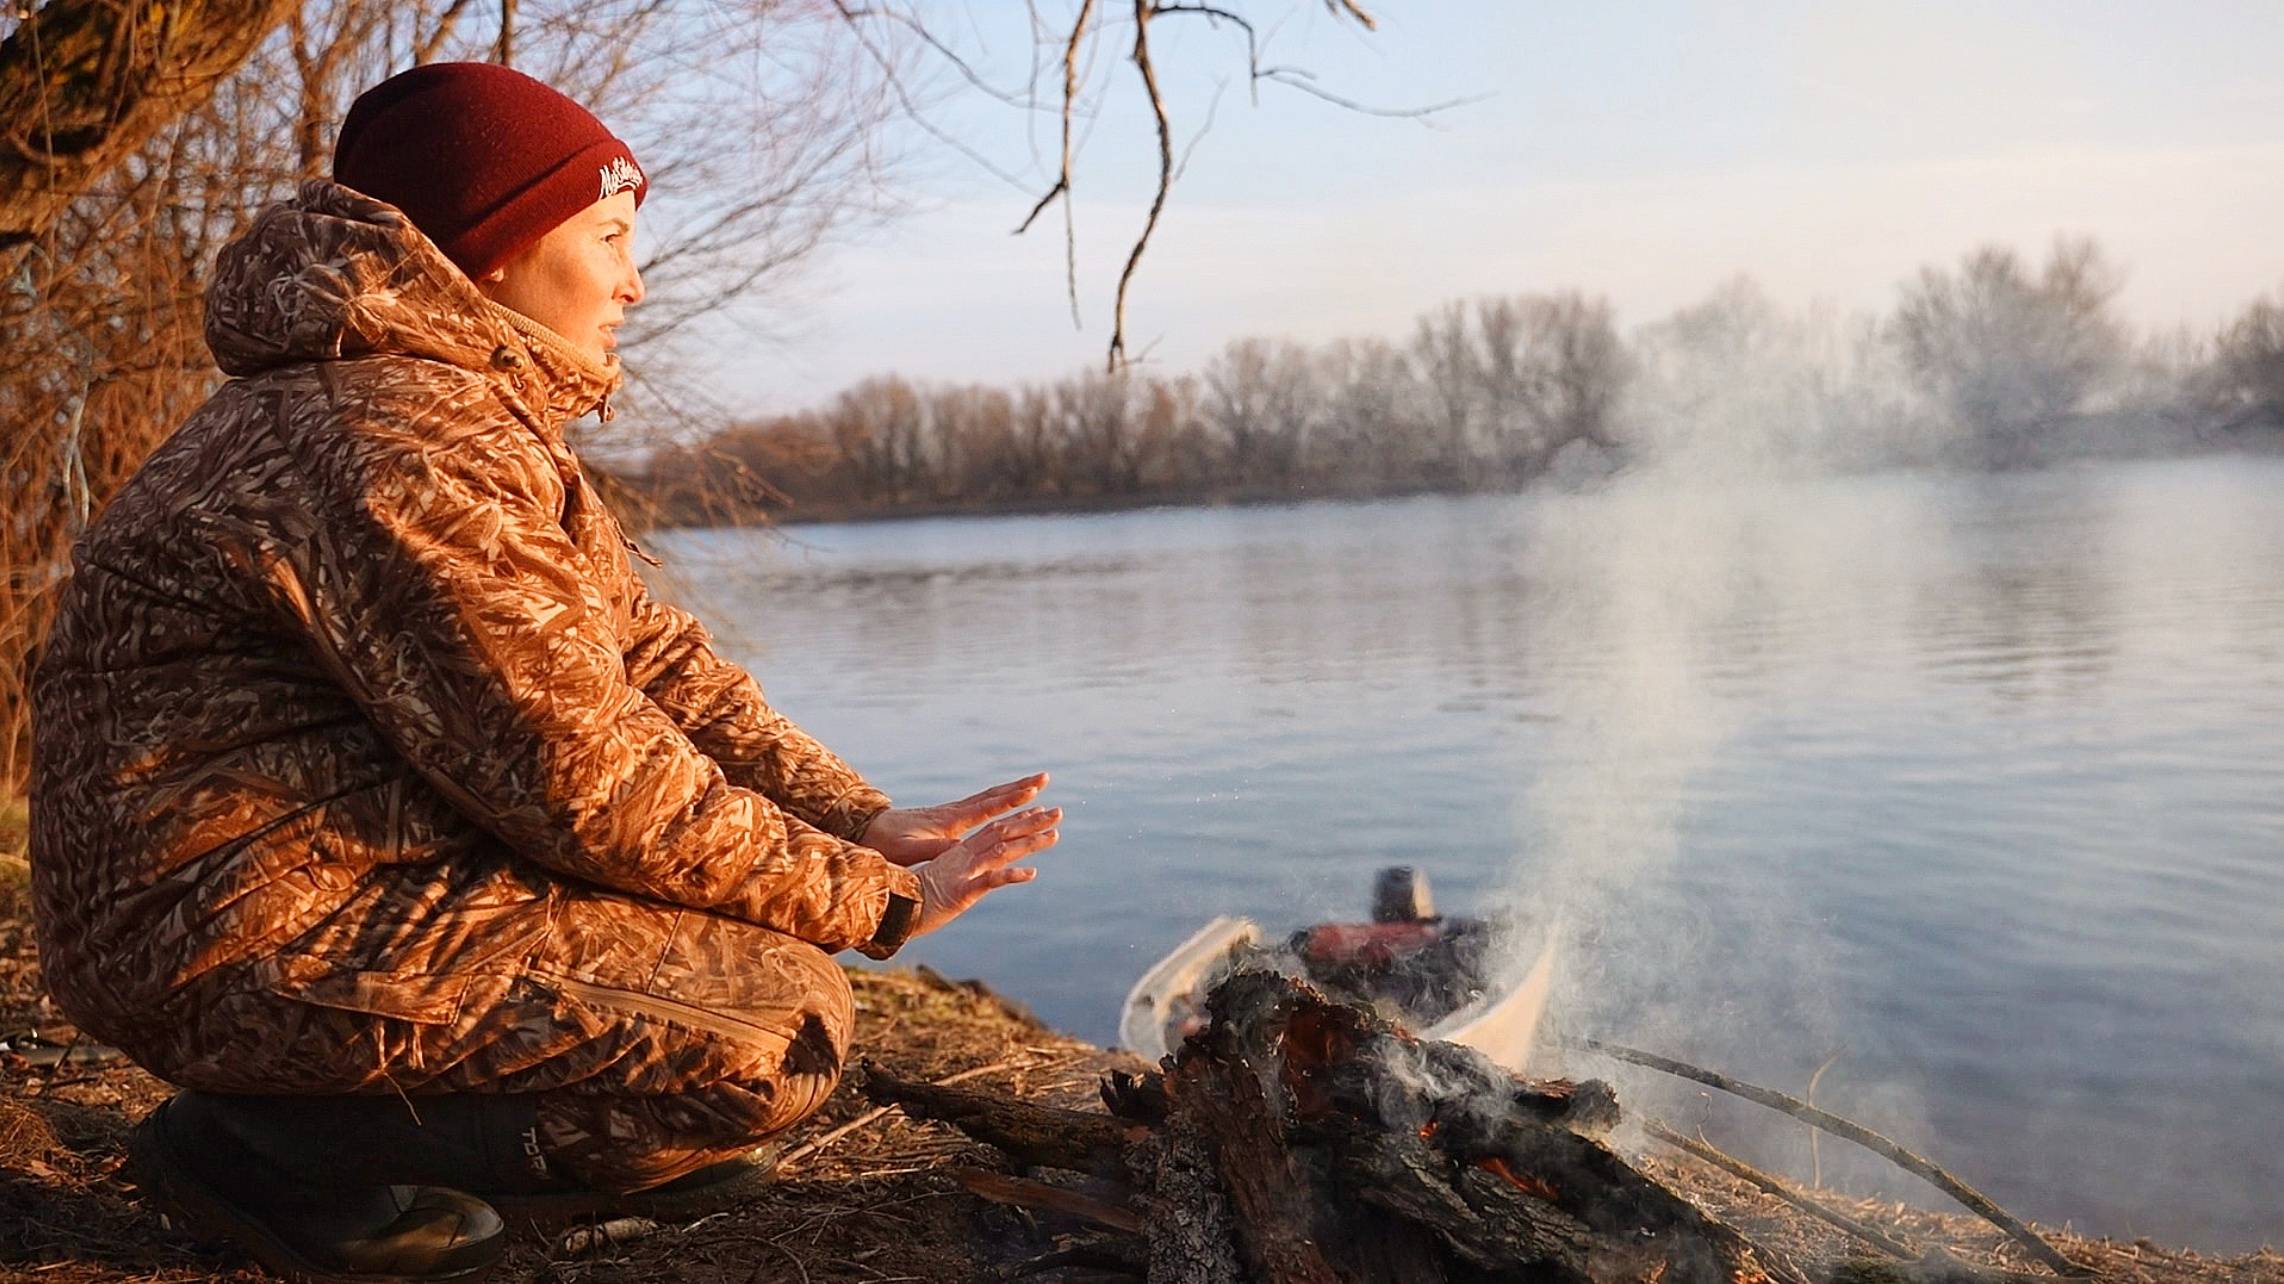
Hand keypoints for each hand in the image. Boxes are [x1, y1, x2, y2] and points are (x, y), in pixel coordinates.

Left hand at [861, 772, 1049, 866]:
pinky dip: (998, 800)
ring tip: (1035, 785)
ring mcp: (951, 814)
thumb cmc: (887, 844)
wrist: (868, 830)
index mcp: (950, 821)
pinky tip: (1006, 801)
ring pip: (988, 798)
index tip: (1034, 789)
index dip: (1012, 799)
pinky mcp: (946, 819)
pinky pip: (980, 806)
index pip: (988, 807)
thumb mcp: (910, 851)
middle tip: (1045, 777)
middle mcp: (954, 813)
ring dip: (1012, 791)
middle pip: (994, 796)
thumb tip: (958, 848)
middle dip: (1021, 787)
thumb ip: (934, 849)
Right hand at [911, 806, 1061, 938]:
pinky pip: (989, 881)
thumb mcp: (936, 881)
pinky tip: (1031, 873)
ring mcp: (963, 873)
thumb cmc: (908, 898)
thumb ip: (952, 871)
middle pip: (1002, 833)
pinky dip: (1010, 875)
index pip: (992, 830)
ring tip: (1054, 836)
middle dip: (1031, 822)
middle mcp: (963, 857)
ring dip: (1028, 843)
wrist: (887, 910)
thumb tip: (963, 863)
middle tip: (1058, 812)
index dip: (1016, 819)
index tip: (1038, 809)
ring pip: (1001, 851)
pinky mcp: (960, 892)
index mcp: (958, 853)